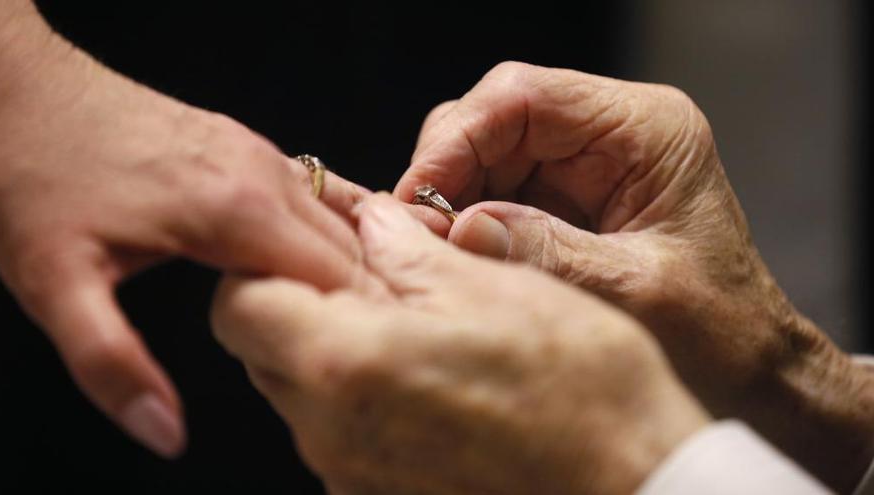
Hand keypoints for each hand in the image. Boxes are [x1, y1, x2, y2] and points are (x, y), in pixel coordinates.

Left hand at [0, 5, 395, 456]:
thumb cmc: (36, 178)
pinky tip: (312, 263)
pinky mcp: (245, 145)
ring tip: (343, 320)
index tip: (357, 366)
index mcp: (239, 212)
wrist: (21, 92)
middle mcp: (264, 175)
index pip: (341, 278)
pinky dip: (328, 232)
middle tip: (353, 355)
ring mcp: (259, 153)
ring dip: (350, 267)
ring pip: (339, 218)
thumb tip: (164, 431)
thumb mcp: (56, 286)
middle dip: (362, 302)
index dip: (358, 326)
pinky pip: (313, 193)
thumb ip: (112, 363)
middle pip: (351, 249)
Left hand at [212, 194, 708, 494]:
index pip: (238, 301)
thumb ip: (408, 251)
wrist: (635, 487)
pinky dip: (363, 390)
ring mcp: (353, 475)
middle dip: (299, 296)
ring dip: (335, 343)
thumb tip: (369, 222)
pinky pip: (344, 430)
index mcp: (343, 365)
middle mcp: (329, 433)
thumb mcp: (492, 286)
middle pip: (263, 346)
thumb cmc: (580, 390)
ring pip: (302, 389)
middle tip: (363, 266)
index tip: (309, 236)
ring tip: (408, 315)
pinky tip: (426, 371)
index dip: (265, 258)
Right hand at [398, 61, 873, 490]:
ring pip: (484, 153)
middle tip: (416, 233)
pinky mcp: (564, 198)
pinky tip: (458, 258)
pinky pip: (494, 190)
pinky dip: (466, 221)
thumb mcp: (634, 294)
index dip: (457, 139)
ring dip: (451, 198)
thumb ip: (546, 254)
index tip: (417, 196)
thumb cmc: (719, 332)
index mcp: (646, 130)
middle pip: (494, 117)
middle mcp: (611, 133)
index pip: (523, 97)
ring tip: (433, 252)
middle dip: (446, 171)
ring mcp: (584, 164)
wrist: (746, 368)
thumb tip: (456, 228)